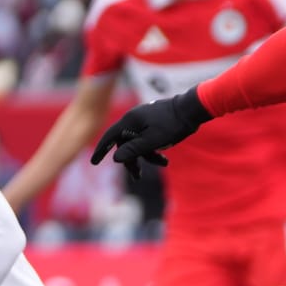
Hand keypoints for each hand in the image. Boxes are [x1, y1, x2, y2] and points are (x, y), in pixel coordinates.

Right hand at [90, 88, 210, 181]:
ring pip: (138, 142)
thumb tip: (116, 159)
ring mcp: (144, 119)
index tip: (94, 163)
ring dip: (148, 155)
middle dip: (132, 160)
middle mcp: (134, 118)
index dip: (101, 151)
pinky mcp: (153, 121)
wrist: (192, 110)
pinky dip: (154, 148)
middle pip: (126, 143)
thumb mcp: (152, 141)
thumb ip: (134, 150)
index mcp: (130, 121)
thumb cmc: (172, 125)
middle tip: (138, 176)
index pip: (109, 137)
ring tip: (164, 163)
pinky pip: (147, 138)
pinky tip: (165, 158)